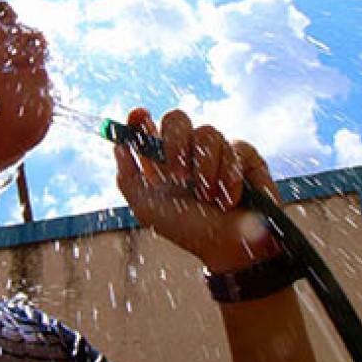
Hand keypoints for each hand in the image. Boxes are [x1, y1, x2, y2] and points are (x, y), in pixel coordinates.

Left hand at [112, 108, 283, 272]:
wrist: (231, 246)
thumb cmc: (189, 230)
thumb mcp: (148, 210)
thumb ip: (128, 179)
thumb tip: (118, 146)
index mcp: (161, 160)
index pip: (147, 127)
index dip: (140, 117)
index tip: (139, 115)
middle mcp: (187, 150)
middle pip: (177, 118)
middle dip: (175, 143)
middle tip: (180, 175)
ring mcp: (216, 150)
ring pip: (207, 132)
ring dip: (206, 169)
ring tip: (209, 198)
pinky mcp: (243, 154)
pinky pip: (235, 147)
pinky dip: (229, 177)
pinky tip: (229, 199)